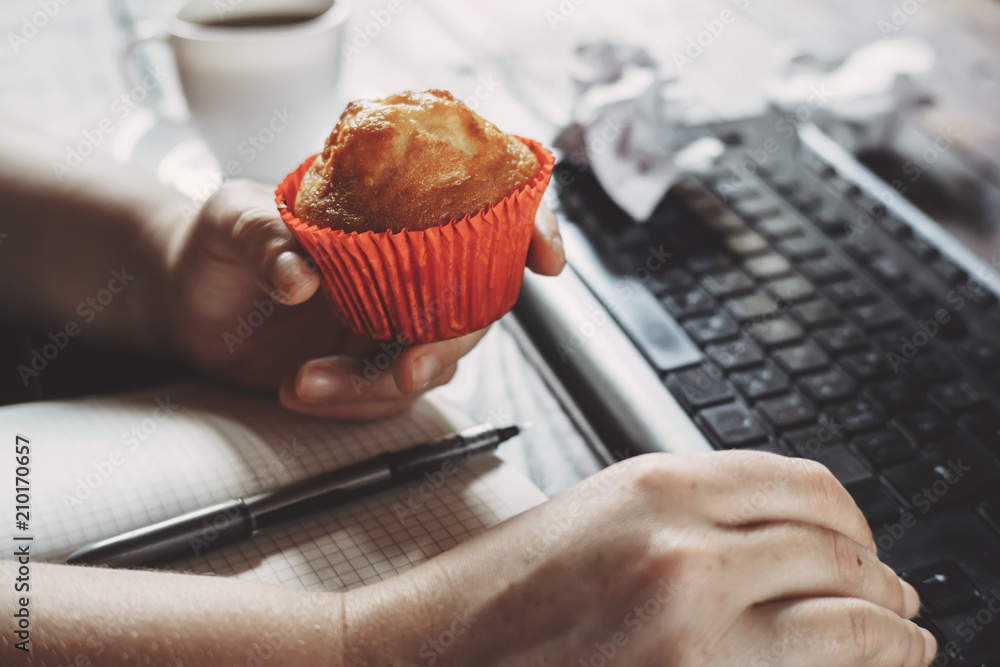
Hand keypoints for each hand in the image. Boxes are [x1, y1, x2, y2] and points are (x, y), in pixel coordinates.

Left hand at [164, 180, 563, 418]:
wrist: (184, 297)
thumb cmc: (216, 237)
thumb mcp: (231, 217)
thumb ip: (264, 235)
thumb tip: (301, 277)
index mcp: (394, 213)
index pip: (483, 212)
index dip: (530, 231)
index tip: (546, 263)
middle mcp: (407, 268)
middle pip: (472, 307)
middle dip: (448, 346)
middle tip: (403, 372)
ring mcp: (391, 320)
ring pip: (430, 363)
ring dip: (380, 387)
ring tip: (306, 384)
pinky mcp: (366, 365)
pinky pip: (385, 397)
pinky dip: (351, 404)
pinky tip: (301, 390)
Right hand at [346, 451, 936, 665]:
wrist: (429, 655)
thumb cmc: (498, 592)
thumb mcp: (600, 514)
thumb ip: (695, 513)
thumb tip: (785, 538)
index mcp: (657, 484)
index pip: (806, 484)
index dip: (852, 516)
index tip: (863, 540)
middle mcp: (684, 548)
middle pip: (838, 549)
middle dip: (881, 576)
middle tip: (897, 597)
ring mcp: (693, 625)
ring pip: (847, 618)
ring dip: (888, 629)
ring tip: (901, 640)